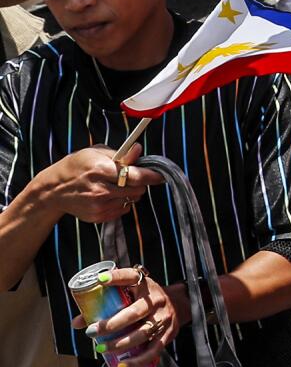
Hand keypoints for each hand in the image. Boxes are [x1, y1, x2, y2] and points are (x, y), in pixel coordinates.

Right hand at [33, 147, 162, 223]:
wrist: (53, 190)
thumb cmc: (77, 166)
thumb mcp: (96, 152)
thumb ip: (120, 154)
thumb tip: (139, 150)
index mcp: (101, 170)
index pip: (136, 176)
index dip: (152, 176)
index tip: (162, 175)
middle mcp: (101, 190)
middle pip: (138, 190)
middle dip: (140, 183)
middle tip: (133, 177)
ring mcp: (99, 205)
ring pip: (132, 200)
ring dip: (131, 193)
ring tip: (117, 186)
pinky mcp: (97, 216)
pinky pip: (122, 210)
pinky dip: (122, 203)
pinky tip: (110, 195)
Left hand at [75, 265, 182, 366]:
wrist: (179, 304)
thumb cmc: (145, 299)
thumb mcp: (131, 293)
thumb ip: (105, 305)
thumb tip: (77, 323)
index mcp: (144, 285)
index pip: (130, 277)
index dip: (116, 278)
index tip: (100, 280)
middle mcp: (156, 300)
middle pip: (134, 313)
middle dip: (111, 324)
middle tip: (91, 332)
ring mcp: (163, 318)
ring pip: (142, 333)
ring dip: (120, 343)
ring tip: (101, 348)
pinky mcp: (168, 334)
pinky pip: (153, 350)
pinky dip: (138, 360)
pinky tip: (122, 364)